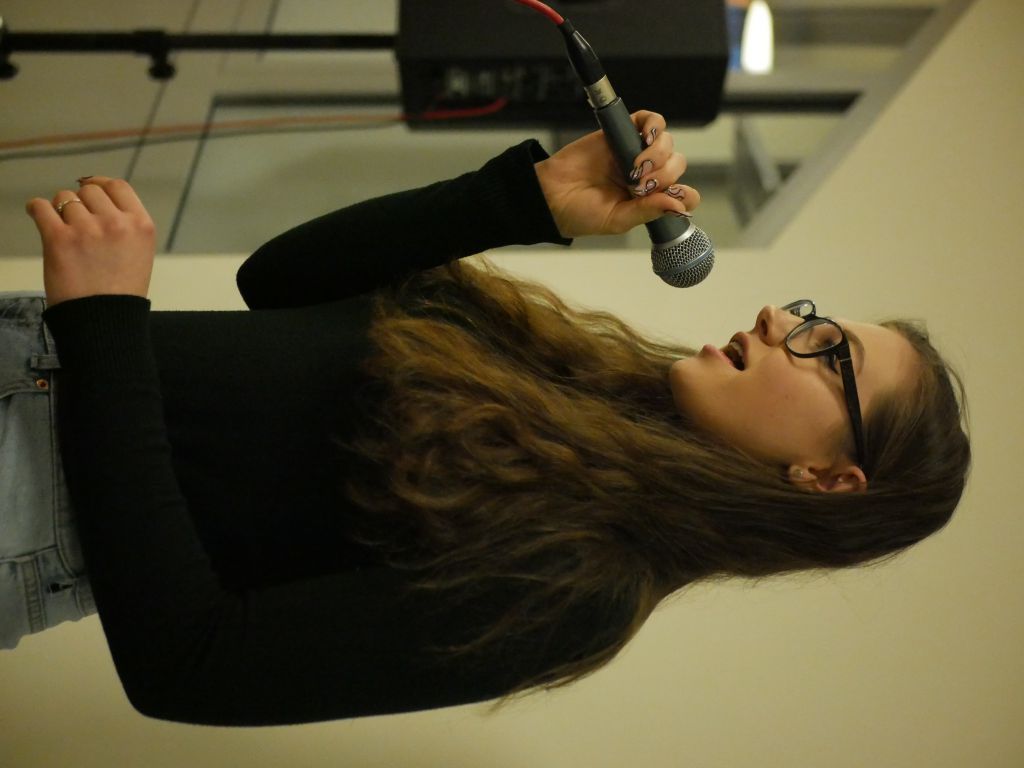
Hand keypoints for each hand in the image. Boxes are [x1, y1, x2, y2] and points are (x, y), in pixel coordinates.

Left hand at [26, 176, 155, 306]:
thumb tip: (96, 197)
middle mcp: (116, 223)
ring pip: (64, 198)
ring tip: (63, 231)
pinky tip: (38, 215)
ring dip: (60, 210)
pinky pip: (40, 207)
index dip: (101, 184)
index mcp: (141, 225)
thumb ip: (125, 225)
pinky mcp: (58, 239)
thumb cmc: (121, 292)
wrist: (104, 321)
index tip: (90, 190)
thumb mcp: (139, 252)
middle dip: (81, 203)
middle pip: (89, 191)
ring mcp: (87, 230)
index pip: (118, 186)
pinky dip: (36, 209)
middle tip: (77, 223)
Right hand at [533, 110, 700, 238]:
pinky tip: (646, 138)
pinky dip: (654, 126)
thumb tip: (678, 205)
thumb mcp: (618, 220)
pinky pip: (651, 121)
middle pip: (677, 165)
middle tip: (639, 186)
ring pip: (667, 144)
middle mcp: (646, 176)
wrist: (551, 194)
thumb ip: (647, 211)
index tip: (668, 197)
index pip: (683, 193)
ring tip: (634, 168)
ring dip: (658, 155)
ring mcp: (635, 153)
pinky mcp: (622, 133)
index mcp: (649, 200)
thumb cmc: (580, 213)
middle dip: (664, 176)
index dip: (683, 194)